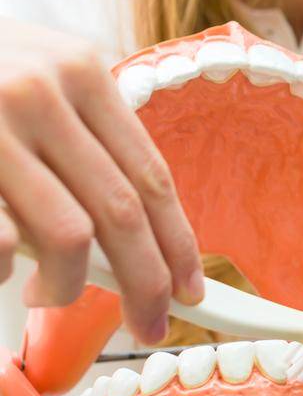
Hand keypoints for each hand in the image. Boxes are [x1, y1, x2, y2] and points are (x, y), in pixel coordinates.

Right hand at [0, 18, 203, 343]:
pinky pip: (0, 246)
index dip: (178, 242)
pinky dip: (4, 272)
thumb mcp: (39, 74)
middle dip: (146, 282)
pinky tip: (2, 268)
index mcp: (79, 70)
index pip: (150, 173)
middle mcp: (40, 94)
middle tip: (151, 325)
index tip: (190, 290)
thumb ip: (87, 132)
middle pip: (121, 211)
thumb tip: (144, 233)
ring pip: (67, 237)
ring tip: (49, 293)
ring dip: (66, 286)